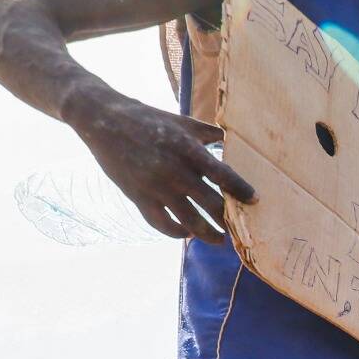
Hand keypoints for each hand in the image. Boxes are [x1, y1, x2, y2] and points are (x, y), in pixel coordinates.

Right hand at [70, 91, 254, 242]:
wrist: (102, 119)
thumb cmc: (147, 118)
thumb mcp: (180, 121)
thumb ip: (207, 133)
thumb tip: (230, 138)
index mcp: (187, 149)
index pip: (223, 175)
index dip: (241, 190)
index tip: (256, 201)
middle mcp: (174, 170)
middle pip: (211, 204)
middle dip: (229, 219)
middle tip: (242, 228)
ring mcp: (155, 187)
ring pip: (190, 221)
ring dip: (208, 235)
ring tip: (220, 240)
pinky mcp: (138, 197)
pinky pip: (162, 224)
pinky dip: (177, 232)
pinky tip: (187, 233)